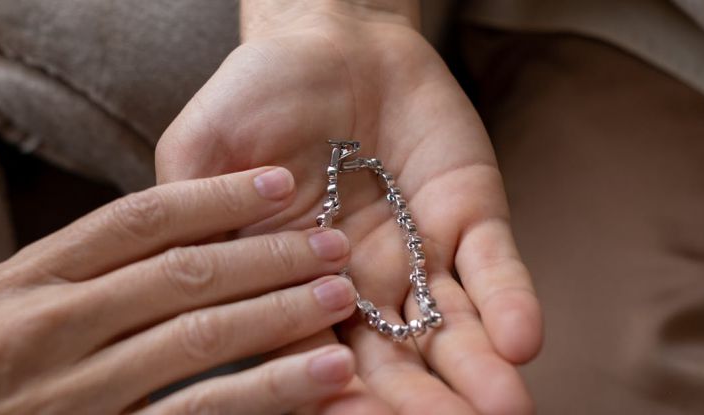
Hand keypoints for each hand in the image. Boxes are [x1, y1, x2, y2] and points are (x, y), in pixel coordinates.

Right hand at [0, 168, 361, 413]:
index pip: (140, 218)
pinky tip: (322, 373)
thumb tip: (175, 234)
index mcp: (27, 279)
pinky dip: (269, 390)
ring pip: (200, 338)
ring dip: (281, 312)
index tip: (278, 182)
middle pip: (184, 273)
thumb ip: (78, 273)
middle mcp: (51, 327)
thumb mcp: (3, 309)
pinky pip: (200, 412)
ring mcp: (77, 392)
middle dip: (269, 254)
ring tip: (339, 295)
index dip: (218, 196)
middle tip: (331, 242)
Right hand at [155, 3, 541, 413]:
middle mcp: (362, 284)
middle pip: (393, 362)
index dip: (331, 395)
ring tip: (500, 405)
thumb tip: (181, 295)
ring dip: (477, 368)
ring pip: (452, 327)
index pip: (314, 357)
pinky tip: (521, 338)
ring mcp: (420, 252)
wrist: (323, 38)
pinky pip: (493, 264)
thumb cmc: (253, 94)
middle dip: (419, 401)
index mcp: (295, 284)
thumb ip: (190, 220)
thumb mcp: (201, 155)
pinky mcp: (468, 213)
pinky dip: (508, 300)